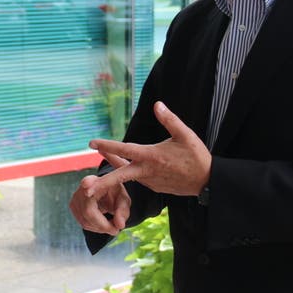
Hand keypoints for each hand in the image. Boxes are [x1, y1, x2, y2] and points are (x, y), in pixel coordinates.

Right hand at [70, 172, 130, 235]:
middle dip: (103, 225)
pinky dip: (95, 227)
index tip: (86, 187)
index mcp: (95, 181)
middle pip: (88, 212)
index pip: (88, 182)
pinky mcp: (73, 206)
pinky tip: (103, 224)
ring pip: (85, 221)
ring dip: (100, 228)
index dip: (87, 183)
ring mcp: (75, 198)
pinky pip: (83, 223)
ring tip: (112, 225)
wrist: (105, 192)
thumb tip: (120, 225)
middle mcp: (82, 188)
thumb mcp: (124, 200)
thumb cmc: (115, 195)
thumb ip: (123, 212)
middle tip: (116, 229)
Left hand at [87, 101, 210, 199]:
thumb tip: (157, 105)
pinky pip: (138, 179)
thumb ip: (170, 120)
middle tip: (85, 188)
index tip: (91, 143)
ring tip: (103, 155)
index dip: (108, 146)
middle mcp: (147, 172)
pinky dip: (130, 174)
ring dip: (114, 169)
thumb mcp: (186, 135)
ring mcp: (150, 182)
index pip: (125, 150)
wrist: (208, 181)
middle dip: (102, 183)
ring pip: (128, 175)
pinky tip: (128, 166)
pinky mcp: (155, 187)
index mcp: (152, 157)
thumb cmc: (197, 157)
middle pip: (120, 176)